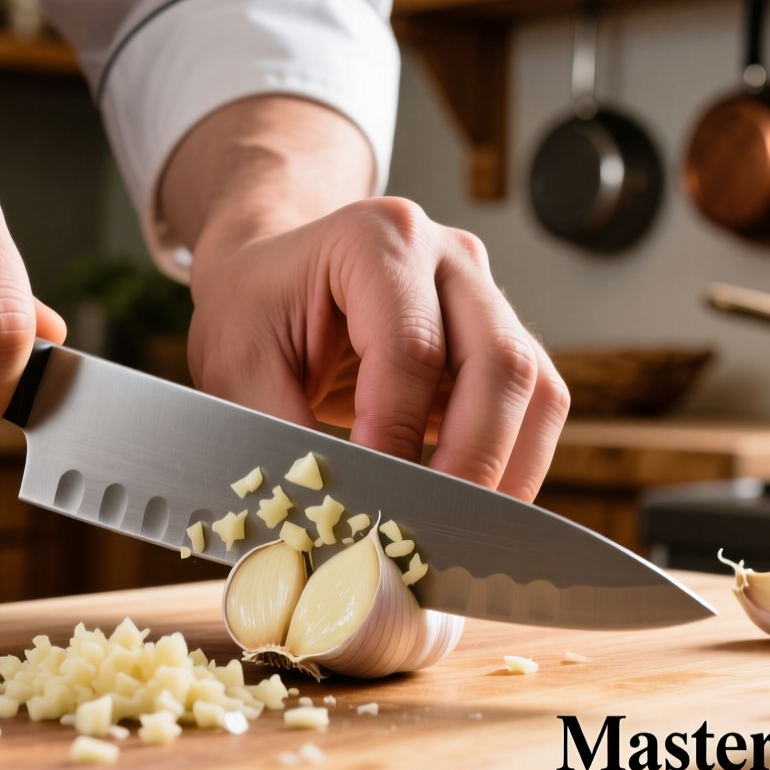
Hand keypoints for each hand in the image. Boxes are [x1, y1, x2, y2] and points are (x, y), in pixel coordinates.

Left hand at [164, 98, 568, 500]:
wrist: (271, 271)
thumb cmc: (252, 309)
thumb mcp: (234, 363)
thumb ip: (274, 431)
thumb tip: (321, 515)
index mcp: (376, 239)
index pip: (412, 348)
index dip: (397, 434)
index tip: (373, 501)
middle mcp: (446, 256)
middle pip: (499, 361)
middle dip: (473, 460)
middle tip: (433, 530)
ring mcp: (484, 294)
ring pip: (536, 387)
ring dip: (508, 468)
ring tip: (462, 530)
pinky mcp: (501, 338)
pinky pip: (535, 405)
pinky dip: (512, 463)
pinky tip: (471, 505)